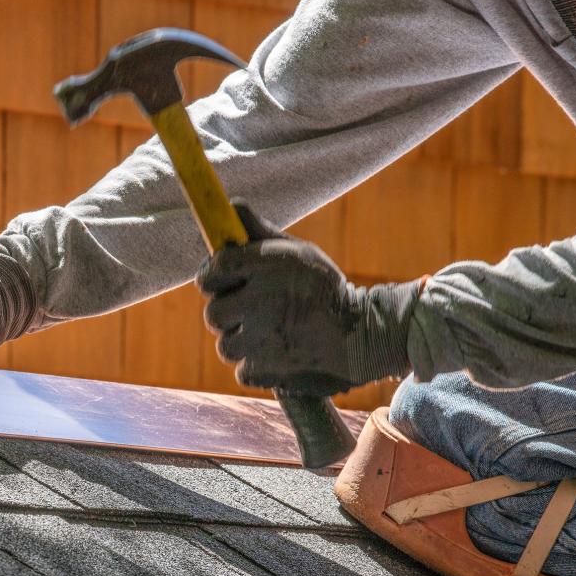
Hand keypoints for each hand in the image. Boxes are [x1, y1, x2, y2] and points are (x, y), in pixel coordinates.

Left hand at [196, 202, 423, 395]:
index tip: (220, 280)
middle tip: (250, 311)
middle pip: (213, 313)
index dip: (212, 276)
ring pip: (226, 345)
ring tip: (270, 333)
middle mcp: (260, 300)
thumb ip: (260, 233)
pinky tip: (279, 353)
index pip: (215, 269)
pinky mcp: (266, 368)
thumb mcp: (298, 253)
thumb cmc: (324, 289)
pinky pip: (242, 369)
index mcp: (267, 266)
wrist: (363, 334)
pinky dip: (257, 366)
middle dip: (227, 313)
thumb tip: (231, 206)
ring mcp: (261, 338)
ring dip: (242, 342)